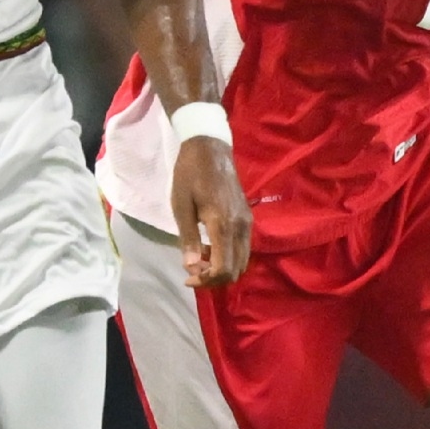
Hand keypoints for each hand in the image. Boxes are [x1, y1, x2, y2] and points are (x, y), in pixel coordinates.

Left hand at [169, 135, 252, 287]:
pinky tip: (211, 248)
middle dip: (214, 278)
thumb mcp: (181, 206)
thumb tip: (191, 267)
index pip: (223, 268)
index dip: (205, 280)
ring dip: (222, 268)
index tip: (187, 277)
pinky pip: (243, 248)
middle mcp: (241, 227)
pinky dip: (229, 257)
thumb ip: (188, 238)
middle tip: (192, 271)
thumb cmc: (190, 174)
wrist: (210, 148)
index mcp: (223, 224)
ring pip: (243, 261)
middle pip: (236, 270)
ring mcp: (248, 223)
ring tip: (201, 260)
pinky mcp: (248, 218)